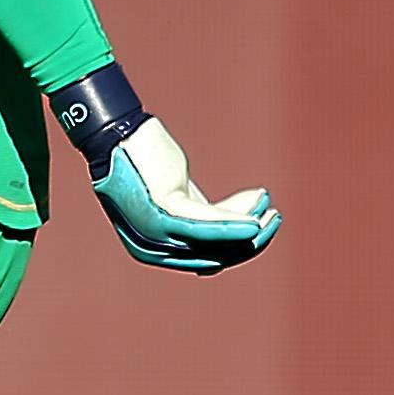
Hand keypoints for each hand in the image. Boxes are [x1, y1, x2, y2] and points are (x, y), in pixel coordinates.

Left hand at [87, 118, 281, 272]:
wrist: (119, 134)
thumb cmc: (151, 165)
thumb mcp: (182, 199)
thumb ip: (206, 218)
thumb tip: (250, 227)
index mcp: (153, 252)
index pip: (208, 260)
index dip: (242, 247)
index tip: (263, 225)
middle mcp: (151, 248)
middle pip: (215, 255)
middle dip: (252, 241)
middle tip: (274, 218)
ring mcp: (155, 230)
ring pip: (214, 242)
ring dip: (249, 229)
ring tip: (271, 212)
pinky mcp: (162, 209)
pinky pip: (206, 223)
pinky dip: (234, 221)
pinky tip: (255, 217)